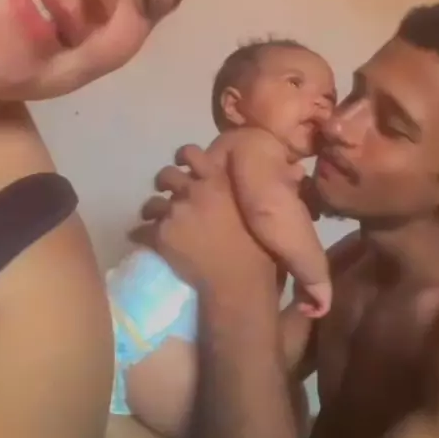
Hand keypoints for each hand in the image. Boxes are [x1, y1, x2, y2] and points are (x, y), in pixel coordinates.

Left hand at [145, 146, 277, 298]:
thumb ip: (273, 189)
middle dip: (167, 183)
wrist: (238, 284)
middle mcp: (193, 191)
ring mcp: (175, 212)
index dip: (186, 159)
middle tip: (172, 194)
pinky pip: (141, 230)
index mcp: (218, 181)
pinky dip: (143, 235)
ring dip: (154, 209)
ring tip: (157, 219)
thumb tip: (296, 169)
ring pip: (152, 202)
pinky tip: (146, 240)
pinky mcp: (161, 236)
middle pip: (167, 175)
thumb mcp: (268, 213)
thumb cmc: (260, 251)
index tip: (188, 167)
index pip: (191, 153)